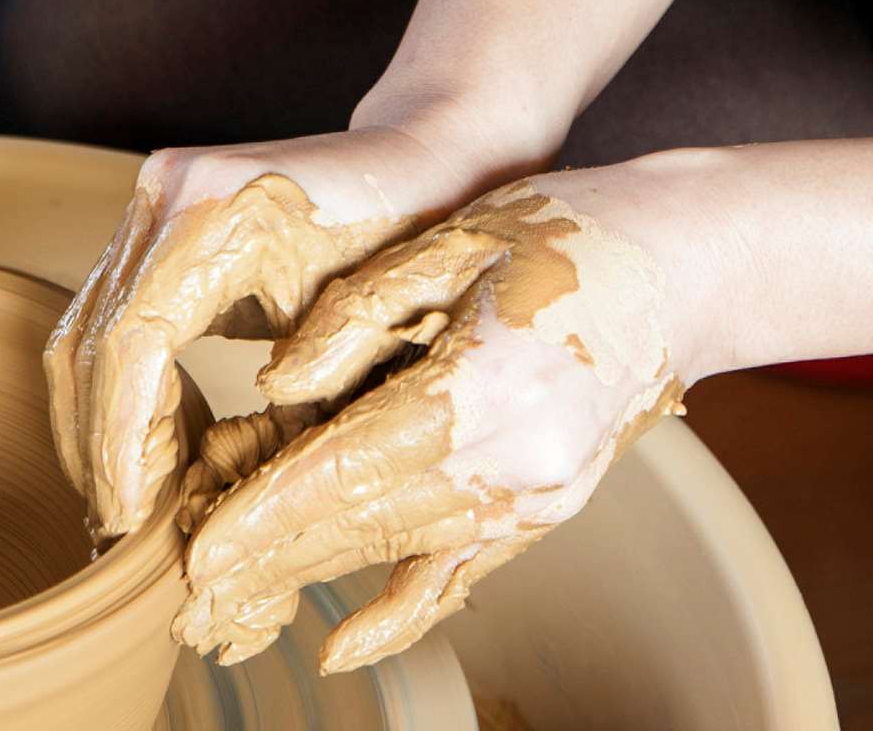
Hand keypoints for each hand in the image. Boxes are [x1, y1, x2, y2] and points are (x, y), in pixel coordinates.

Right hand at [45, 107, 523, 537]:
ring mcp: (155, 192)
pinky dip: (113, 384)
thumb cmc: (411, 242)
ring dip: (95, 421)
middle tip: (122, 528)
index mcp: (220, 211)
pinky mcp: (155, 212)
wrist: (422, 157)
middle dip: (97, 446)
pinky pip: (108, 309)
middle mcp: (170, 188)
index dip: (121, 444)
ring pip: (84, 328)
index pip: (130, 346)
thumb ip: (293, 406)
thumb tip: (221, 511)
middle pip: (90, 341)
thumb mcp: (358, 330)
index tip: (132, 519)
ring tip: (127, 500)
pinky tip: (143, 444)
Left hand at [171, 163, 713, 671]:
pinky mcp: (554, 506)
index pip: (348, 466)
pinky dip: (402, 610)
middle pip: (367, 524)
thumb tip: (277, 382)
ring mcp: (542, 494)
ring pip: (403, 551)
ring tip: (234, 605)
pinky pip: (465, 572)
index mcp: (485, 386)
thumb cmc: (567, 230)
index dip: (266, 513)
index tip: (198, 550)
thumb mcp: (452, 244)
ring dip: (317, 579)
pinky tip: (345, 642)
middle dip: (272, 560)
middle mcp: (517, 462)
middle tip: (188, 592)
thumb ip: (358, 316)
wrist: (684, 263)